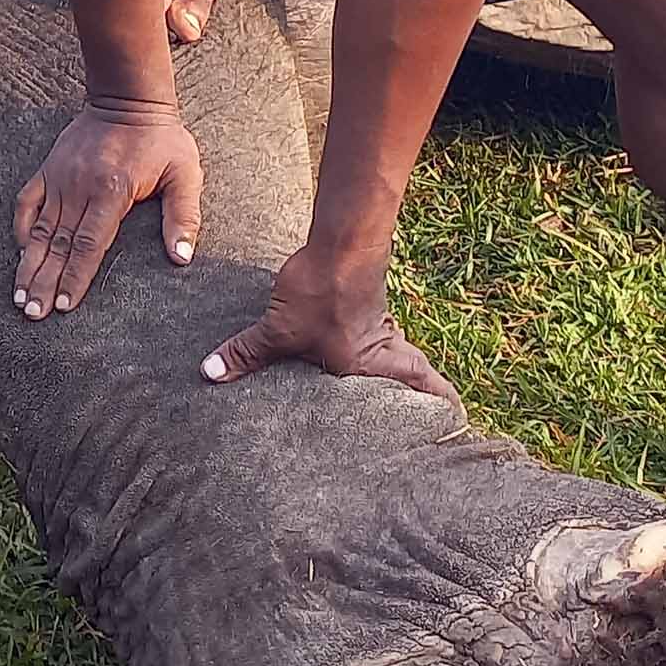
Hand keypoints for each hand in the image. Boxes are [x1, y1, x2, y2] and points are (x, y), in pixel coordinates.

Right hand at [11, 100, 202, 319]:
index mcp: (112, 191)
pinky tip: (18, 253)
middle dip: (43, 282)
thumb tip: (182, 258)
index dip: (75, 277)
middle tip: (31, 313)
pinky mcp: (48, 169)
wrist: (128, 99)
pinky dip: (20, 228)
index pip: (89, 244)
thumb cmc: (162, 139)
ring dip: (27, 265)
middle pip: (57, 244)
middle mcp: (79, 187)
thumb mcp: (185, 174)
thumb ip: (184, 217)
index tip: (64, 305)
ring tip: (18, 296)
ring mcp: (59, 178)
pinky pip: (27, 203)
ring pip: (38, 230)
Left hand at [199, 249, 455, 402]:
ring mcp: (379, 330)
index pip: (422, 391)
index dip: (442, 408)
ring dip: (402, 379)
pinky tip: (357, 361)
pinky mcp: (369, 311)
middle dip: (423, 403)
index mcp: (367, 369)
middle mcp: (381, 354)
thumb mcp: (278, 327)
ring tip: (403, 403)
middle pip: (416, 382)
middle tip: (432, 425)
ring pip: (400, 362)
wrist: (342, 240)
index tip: (454, 424)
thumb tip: (211, 373)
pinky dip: (382, 355)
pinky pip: (382, 342)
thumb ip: (248, 353)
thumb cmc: (321, 288)